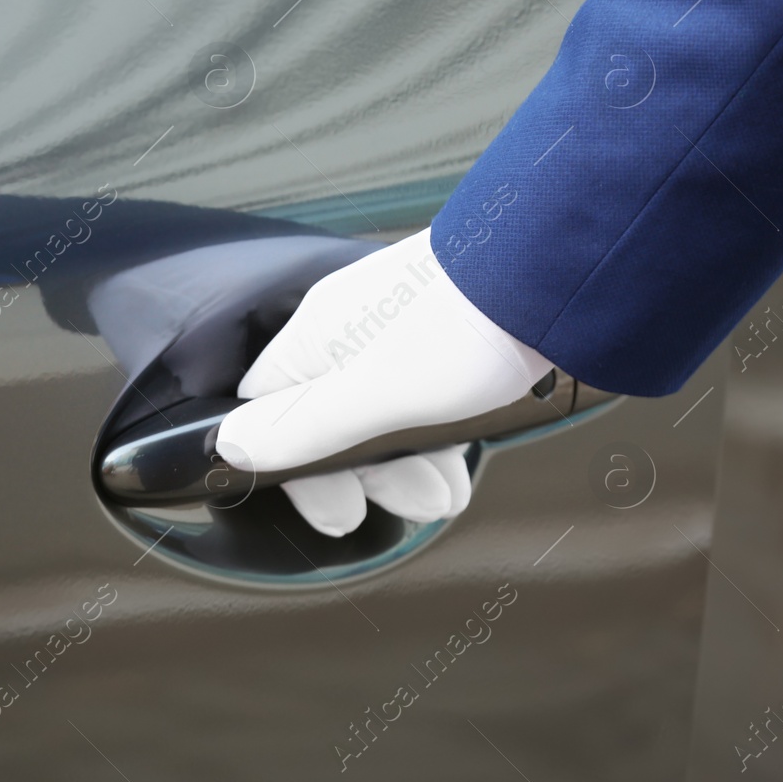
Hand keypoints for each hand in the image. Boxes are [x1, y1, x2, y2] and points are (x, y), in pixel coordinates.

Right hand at [215, 228, 551, 535]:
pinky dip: (439, 431)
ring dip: (410, 462)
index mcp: (315, 336)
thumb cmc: (462, 328)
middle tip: (408, 506)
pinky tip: (463, 455)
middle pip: (330, 418)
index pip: (269, 411)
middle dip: (369, 475)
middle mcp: (348, 327)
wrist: (553, 271)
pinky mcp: (445, 330)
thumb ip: (300, 427)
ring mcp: (398, 327)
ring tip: (445, 495)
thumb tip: (228, 447)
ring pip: (382, 410)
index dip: (296, 468)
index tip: (338, 510)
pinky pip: (422, 393)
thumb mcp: (372, 396)